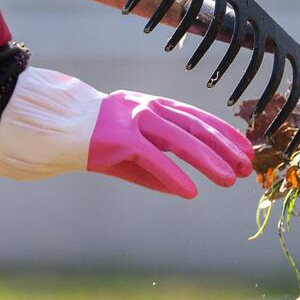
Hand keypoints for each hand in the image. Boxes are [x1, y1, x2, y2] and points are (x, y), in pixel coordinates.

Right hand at [0, 67, 252, 197]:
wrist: (54, 129)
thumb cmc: (93, 142)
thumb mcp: (131, 155)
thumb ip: (157, 170)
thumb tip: (185, 190)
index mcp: (154, 107)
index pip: (198, 118)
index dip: (224, 134)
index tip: (245, 151)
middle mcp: (148, 108)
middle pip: (196, 127)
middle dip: (223, 148)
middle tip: (245, 167)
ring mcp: (134, 121)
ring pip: (181, 140)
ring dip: (207, 161)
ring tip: (228, 180)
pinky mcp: (119, 138)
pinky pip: (153, 158)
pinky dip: (173, 175)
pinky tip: (190, 191)